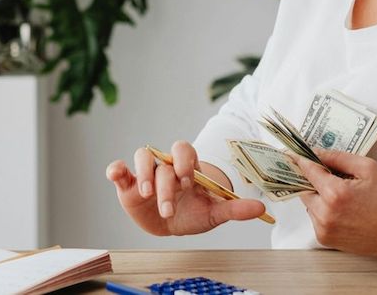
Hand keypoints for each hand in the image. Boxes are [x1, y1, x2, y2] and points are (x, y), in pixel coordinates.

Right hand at [106, 140, 265, 235]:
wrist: (174, 225)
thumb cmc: (195, 213)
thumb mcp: (214, 213)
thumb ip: (235, 209)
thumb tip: (260, 208)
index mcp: (188, 167)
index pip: (185, 150)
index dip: (184, 161)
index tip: (187, 181)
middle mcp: (166, 166)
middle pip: (163, 162)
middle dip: (166, 185)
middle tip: (169, 208)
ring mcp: (147, 173)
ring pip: (142, 158)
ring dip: (143, 174)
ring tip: (146, 195)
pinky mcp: (128, 184)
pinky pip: (120, 169)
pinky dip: (116, 169)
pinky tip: (116, 175)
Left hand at [294, 148, 376, 258]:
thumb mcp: (367, 168)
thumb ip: (338, 157)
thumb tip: (316, 153)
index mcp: (335, 193)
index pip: (308, 170)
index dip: (300, 160)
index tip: (292, 153)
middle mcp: (325, 213)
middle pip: (304, 188)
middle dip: (313, 179)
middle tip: (327, 175)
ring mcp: (323, 228)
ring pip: (308, 203)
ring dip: (318, 196)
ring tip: (341, 196)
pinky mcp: (324, 239)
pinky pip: (315, 218)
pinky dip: (322, 211)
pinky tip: (342, 210)